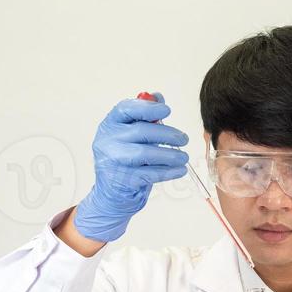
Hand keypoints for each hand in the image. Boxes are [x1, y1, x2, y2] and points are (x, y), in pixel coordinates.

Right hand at [74, 93, 188, 241]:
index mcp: (109, 125)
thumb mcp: (130, 137)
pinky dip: (168, 172)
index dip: (148, 108)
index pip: (126, 109)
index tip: (167, 110)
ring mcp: (113, 161)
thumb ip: (144, 117)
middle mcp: (107, 141)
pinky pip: (150, 174)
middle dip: (167, 134)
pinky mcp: (123, 180)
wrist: (112, 195)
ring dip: (170, 155)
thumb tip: (158, 96)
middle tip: (183, 139)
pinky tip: (179, 170)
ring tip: (184, 157)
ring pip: (146, 153)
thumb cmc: (125, 162)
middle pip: (141, 131)